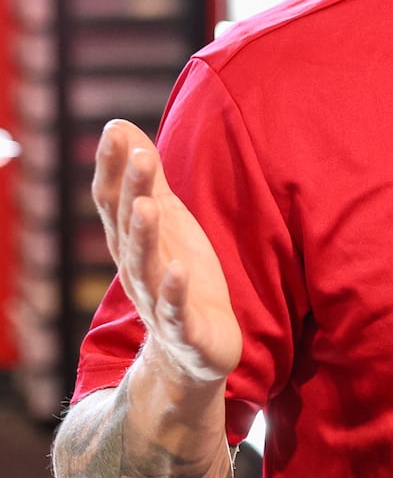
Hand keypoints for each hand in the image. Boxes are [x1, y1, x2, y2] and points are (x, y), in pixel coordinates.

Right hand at [92, 120, 241, 392]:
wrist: (193, 351)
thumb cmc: (180, 276)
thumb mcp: (167, 222)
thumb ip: (147, 179)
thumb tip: (120, 126)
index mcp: (132, 241)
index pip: (115, 200)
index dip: (114, 166)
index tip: (115, 130)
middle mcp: (137, 267)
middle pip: (129, 226)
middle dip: (132, 190)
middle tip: (138, 154)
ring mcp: (158, 299)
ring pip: (146, 265)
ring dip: (145, 236)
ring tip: (147, 206)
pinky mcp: (183, 328)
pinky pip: (175, 310)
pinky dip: (174, 291)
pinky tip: (178, 269)